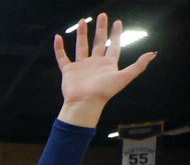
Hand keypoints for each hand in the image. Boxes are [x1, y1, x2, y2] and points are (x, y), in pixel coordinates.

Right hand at [55, 13, 154, 127]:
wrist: (85, 103)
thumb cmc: (104, 92)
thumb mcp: (124, 77)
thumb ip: (138, 66)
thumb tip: (153, 54)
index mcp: (107, 64)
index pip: (113, 45)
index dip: (116, 34)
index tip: (118, 22)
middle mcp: (94, 63)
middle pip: (98, 42)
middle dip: (100, 29)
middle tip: (102, 16)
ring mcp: (81, 66)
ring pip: (81, 46)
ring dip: (82, 34)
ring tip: (82, 21)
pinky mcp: (68, 71)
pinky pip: (62, 57)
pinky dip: (59, 48)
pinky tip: (57, 38)